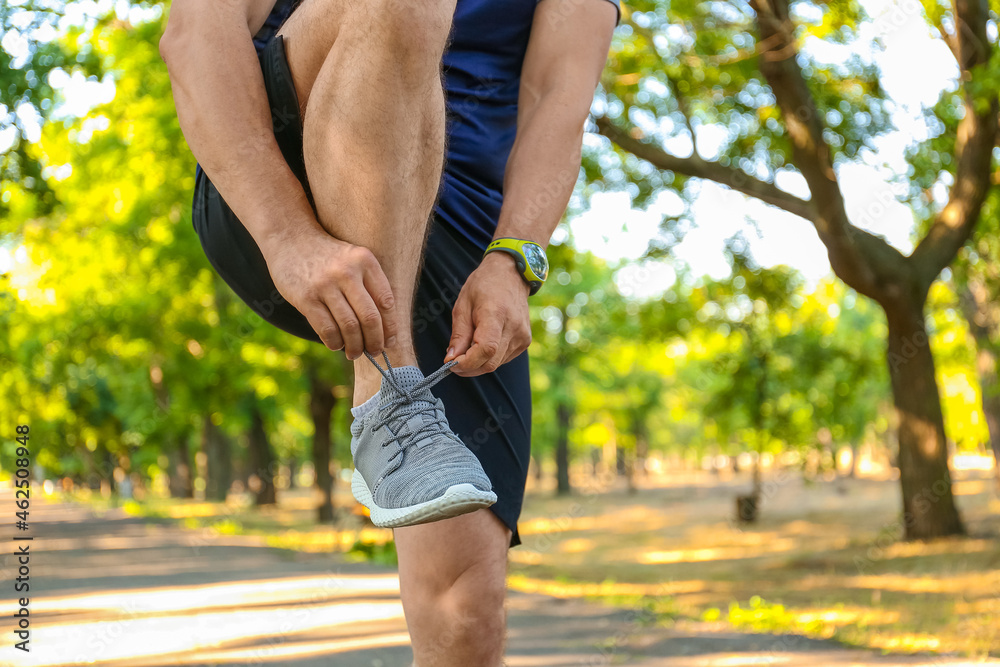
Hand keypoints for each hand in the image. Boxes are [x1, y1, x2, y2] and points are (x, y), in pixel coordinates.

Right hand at [261, 226, 396, 358]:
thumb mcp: (354, 259)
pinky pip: (326, 329)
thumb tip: (384, 329)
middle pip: (370, 318)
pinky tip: (336, 345)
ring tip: (355, 353)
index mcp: (365, 261)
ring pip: (349, 327)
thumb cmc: (328, 257)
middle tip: (375, 352)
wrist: (290, 238)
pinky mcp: (306, 298)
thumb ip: (369, 285)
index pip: (386, 302)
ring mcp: (325, 285)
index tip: (390, 342)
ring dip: (355, 346)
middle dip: (375, 341)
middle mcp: (347, 272)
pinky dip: (334, 342)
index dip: (390, 327)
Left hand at [445, 252, 531, 375]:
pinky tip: (483, 343)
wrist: (511, 274)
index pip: (486, 349)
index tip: (451, 363)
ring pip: (496, 364)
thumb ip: (458, 334)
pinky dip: (489, 357)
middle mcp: (514, 327)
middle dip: (469, 368)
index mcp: (496, 314)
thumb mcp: (463, 305)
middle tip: (454, 361)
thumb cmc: (483, 286)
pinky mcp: (525, 341)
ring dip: (478, 363)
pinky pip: (503, 359)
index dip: (467, 363)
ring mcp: (522, 336)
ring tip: (468, 347)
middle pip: (490, 362)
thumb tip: (451, 360)